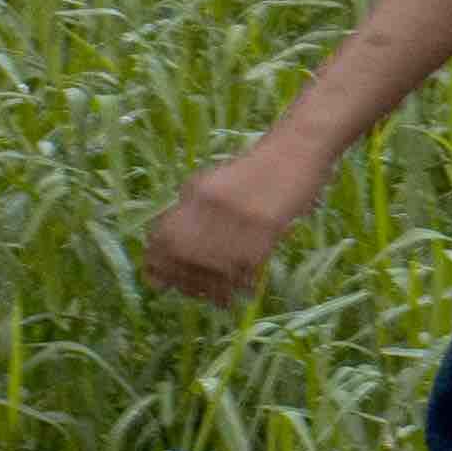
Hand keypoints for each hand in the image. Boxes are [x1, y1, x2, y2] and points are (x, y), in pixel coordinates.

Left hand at [141, 139, 328, 304]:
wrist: (296, 153)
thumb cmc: (254, 168)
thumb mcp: (211, 182)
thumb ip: (188, 208)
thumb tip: (164, 248)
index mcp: (198, 193)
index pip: (166, 236)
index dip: (157, 262)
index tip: (156, 279)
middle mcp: (215, 207)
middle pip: (184, 255)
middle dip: (180, 278)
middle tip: (184, 291)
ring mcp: (241, 221)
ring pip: (212, 267)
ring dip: (206, 288)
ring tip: (208, 297)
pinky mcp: (267, 233)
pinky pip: (243, 269)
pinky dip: (235, 287)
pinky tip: (233, 294)